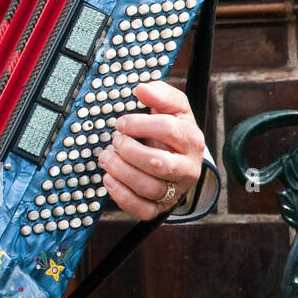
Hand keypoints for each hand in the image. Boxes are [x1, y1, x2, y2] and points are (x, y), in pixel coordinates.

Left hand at [98, 80, 205, 220]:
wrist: (178, 159)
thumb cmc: (170, 130)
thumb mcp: (172, 108)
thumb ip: (160, 94)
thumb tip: (142, 88)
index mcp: (191, 140)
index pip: (169, 130)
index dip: (139, 124)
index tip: (121, 123)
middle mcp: (188, 168)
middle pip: (158, 162)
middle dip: (128, 150)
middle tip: (114, 141)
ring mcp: (175, 190)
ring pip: (148, 187)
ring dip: (120, 170)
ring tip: (106, 157)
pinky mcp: (161, 207)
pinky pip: (142, 209)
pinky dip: (121, 195)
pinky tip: (108, 179)